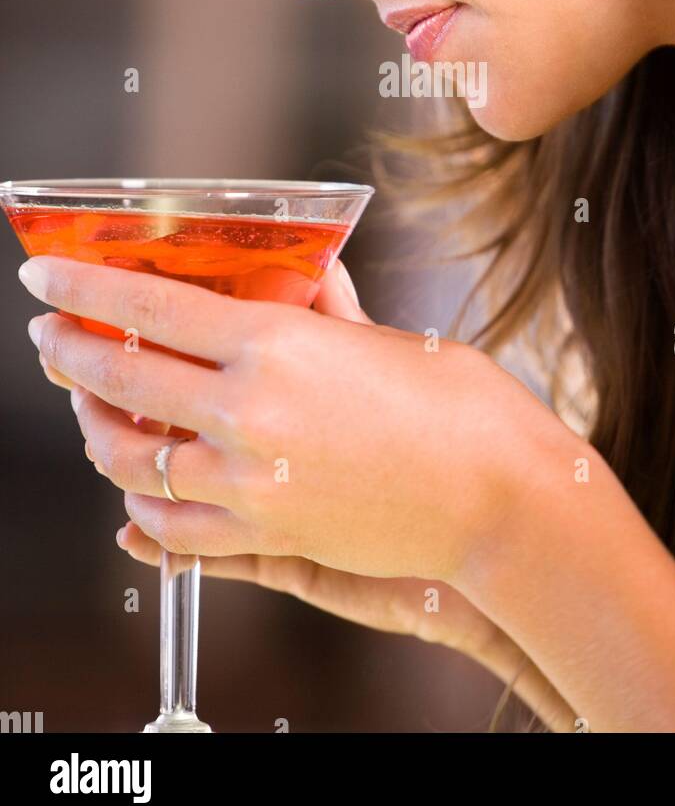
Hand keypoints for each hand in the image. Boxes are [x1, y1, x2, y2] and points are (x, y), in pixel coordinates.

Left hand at [19, 250, 543, 583]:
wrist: (498, 498)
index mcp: (275, 346)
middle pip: (122, 378)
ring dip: (96, 427)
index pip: (148, 307)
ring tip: (91, 407)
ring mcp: (250, 482)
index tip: (45, 278)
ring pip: (131, 458)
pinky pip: (173, 526)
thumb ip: (324, 307)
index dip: (83, 288)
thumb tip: (301, 270)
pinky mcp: (266, 534)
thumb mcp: (383, 336)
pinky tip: (136, 490)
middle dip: (70, 352)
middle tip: (52, 336)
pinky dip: (141, 505)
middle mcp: (248, 413)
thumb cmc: (457, 407)